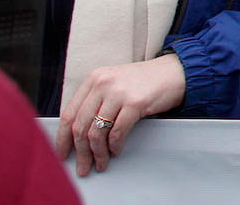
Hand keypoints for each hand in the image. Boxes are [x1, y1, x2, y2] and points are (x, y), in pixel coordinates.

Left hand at [53, 54, 185, 175]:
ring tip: (101, 162)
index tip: (63, 153)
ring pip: (97, 132)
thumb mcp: (115, 83)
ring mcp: (119, 93)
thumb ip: (96, 100)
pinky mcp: (136, 102)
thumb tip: (78, 133)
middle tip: (83, 166)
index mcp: (94, 79)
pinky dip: (115, 146)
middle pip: (80, 126)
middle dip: (80, 152)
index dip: (63, 138)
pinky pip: (117, 132)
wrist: (176, 72)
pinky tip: (116, 151)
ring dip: (97, 153)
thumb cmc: (146, 81)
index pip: (69, 113)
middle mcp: (103, 84)